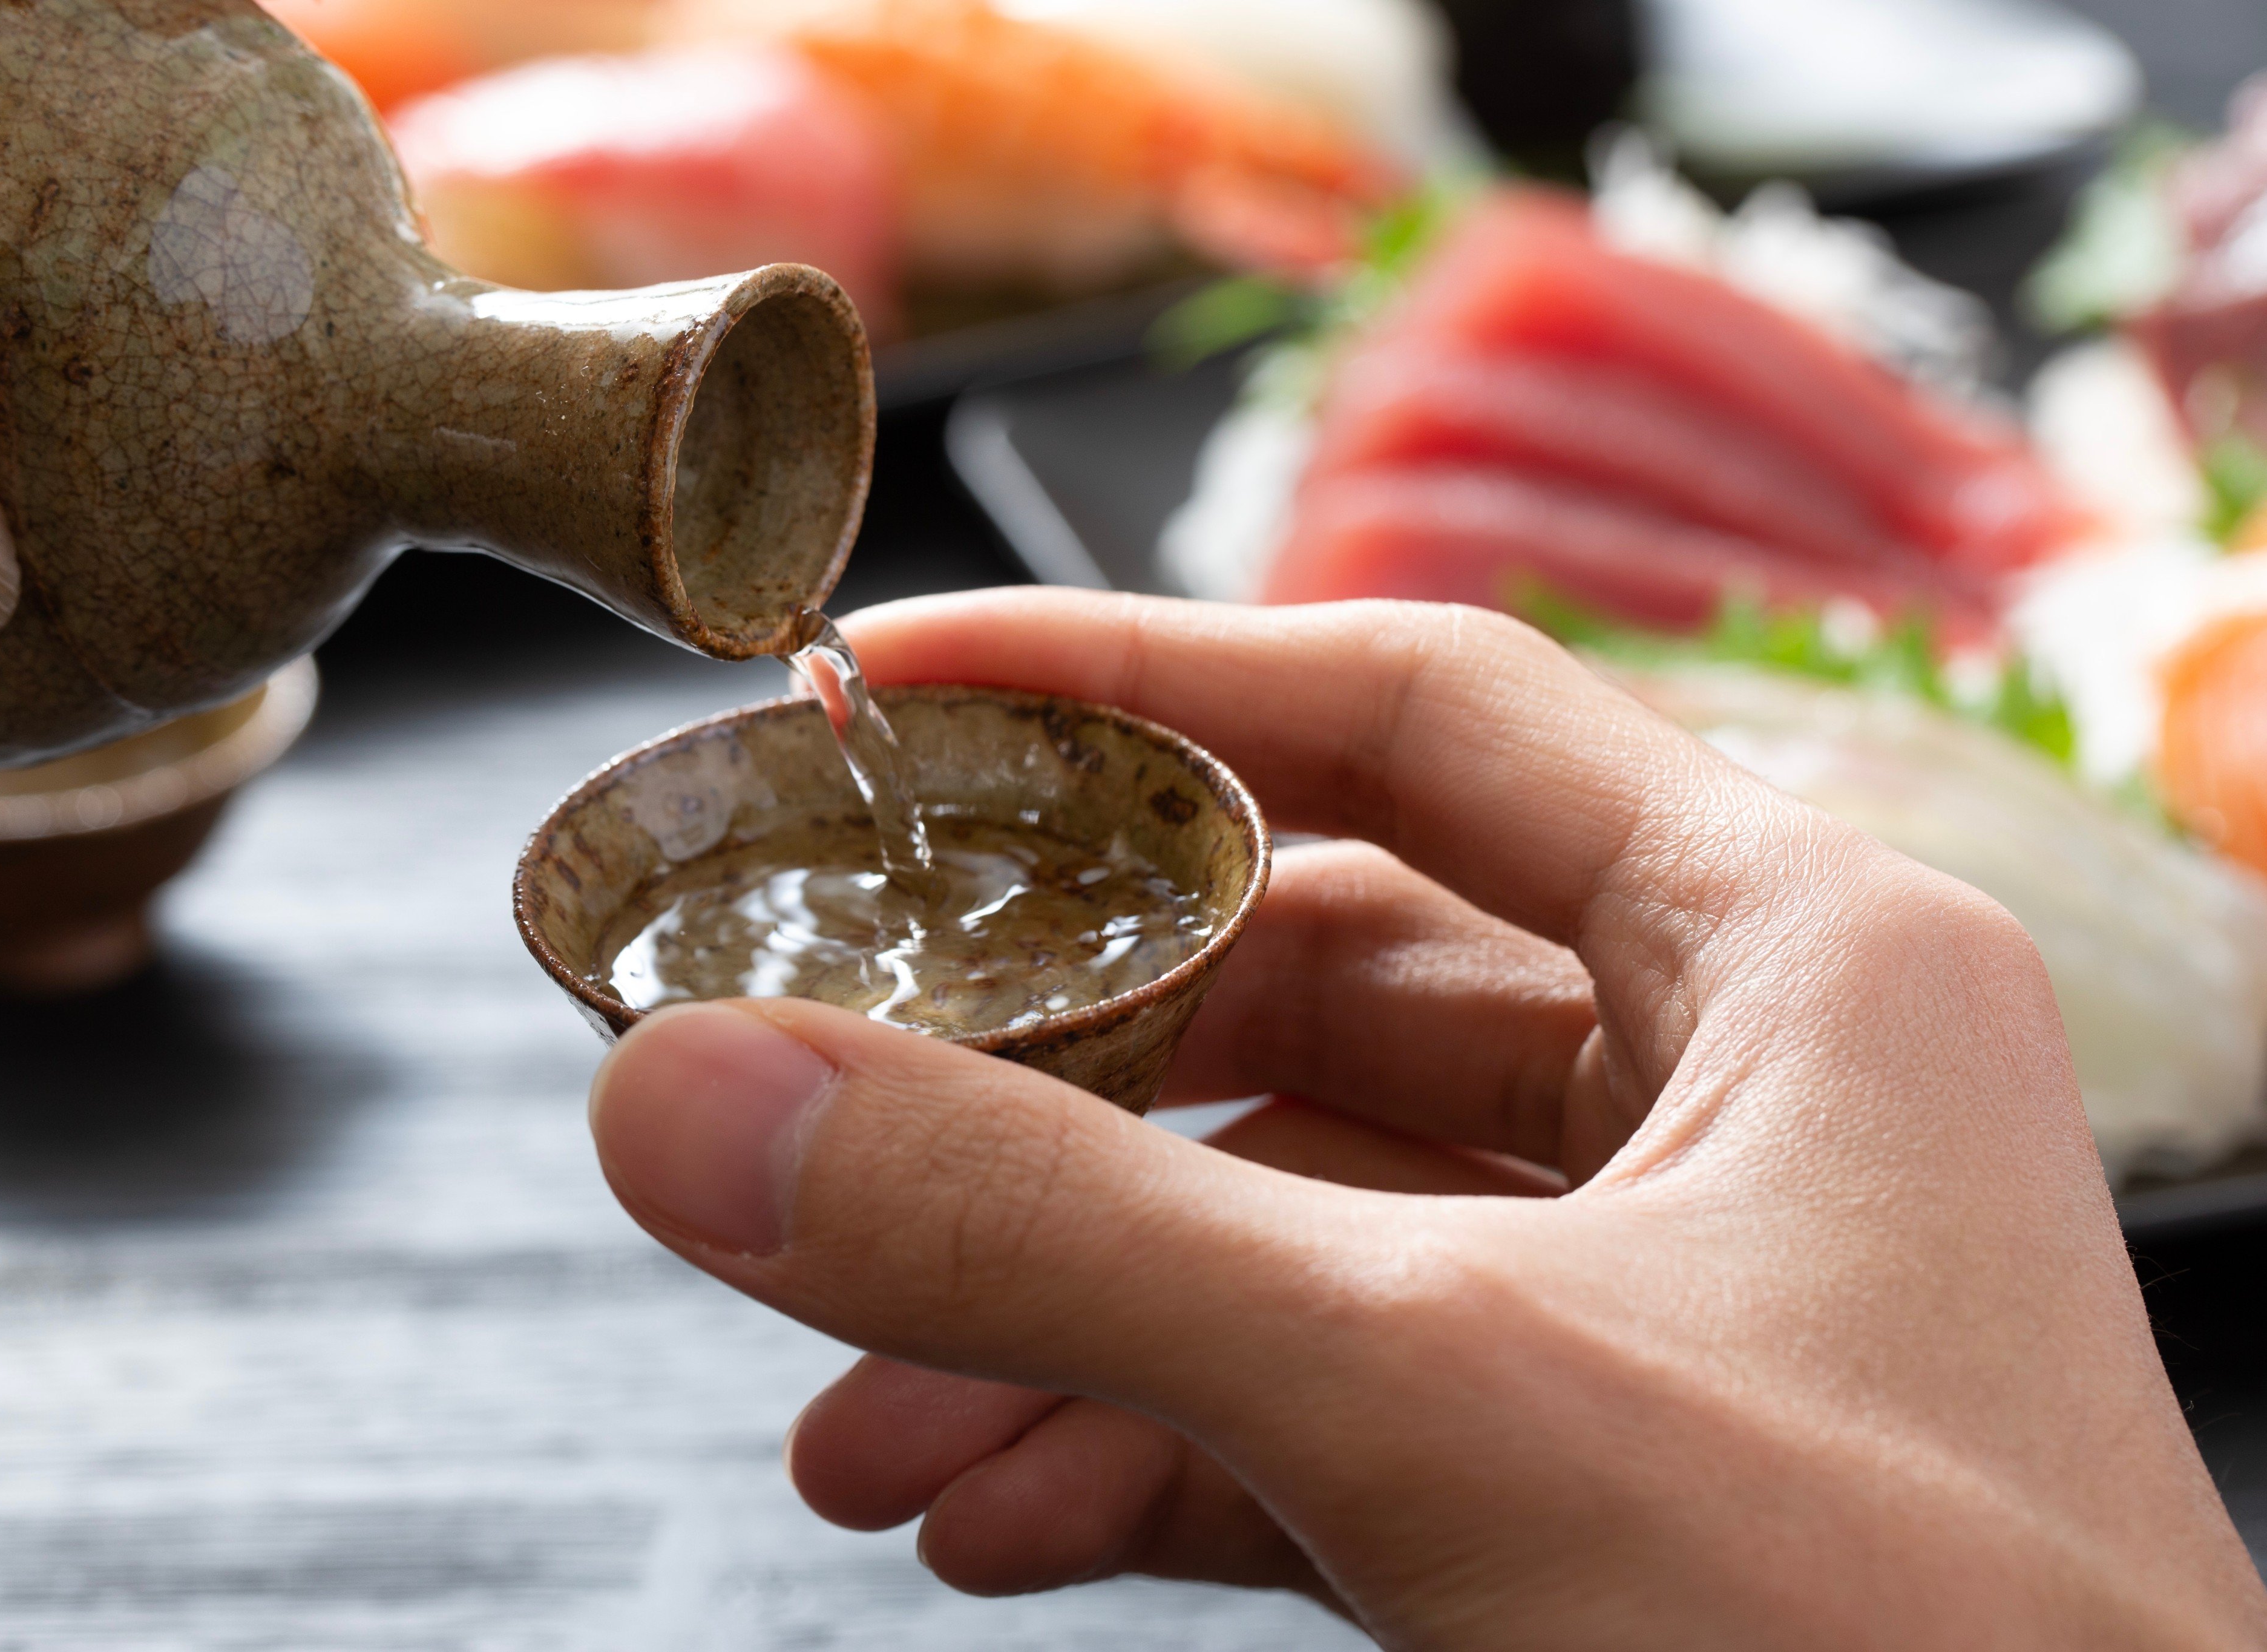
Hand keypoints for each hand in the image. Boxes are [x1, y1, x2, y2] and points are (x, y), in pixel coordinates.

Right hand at [587, 591, 2265, 1646]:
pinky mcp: (1617, 1468)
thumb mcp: (1447, 1401)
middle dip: (1052, 1087)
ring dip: (1070, 1311)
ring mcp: (1678, 1289)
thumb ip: (1059, 1239)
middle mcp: (1742, 1088)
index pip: (1412, 708)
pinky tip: (1001, 1514)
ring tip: (866, 1427)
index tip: (903, 693)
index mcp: (1793, 954)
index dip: (1135, 679)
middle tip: (837, 1113)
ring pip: (1302, 1218)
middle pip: (1316, 980)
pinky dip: (1160, 1445)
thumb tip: (706, 1099)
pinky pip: (1341, 1394)